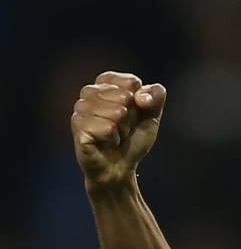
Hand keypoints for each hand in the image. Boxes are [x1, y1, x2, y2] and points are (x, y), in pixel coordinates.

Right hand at [71, 71, 165, 189]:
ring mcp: (80, 107)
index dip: (141, 102)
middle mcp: (90, 91)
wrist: (120, 166)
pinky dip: (113, 139)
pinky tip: (105, 142)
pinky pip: (107, 128)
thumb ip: (155, 97)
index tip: (134, 114)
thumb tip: (141, 96)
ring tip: (114, 135)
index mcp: (106, 83)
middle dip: (131, 118)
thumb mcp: (152, 116)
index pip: (131, 82)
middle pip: (125, 97)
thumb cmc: (132, 139)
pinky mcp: (77, 125)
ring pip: (116, 112)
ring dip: (122, 129)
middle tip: (123, 128)